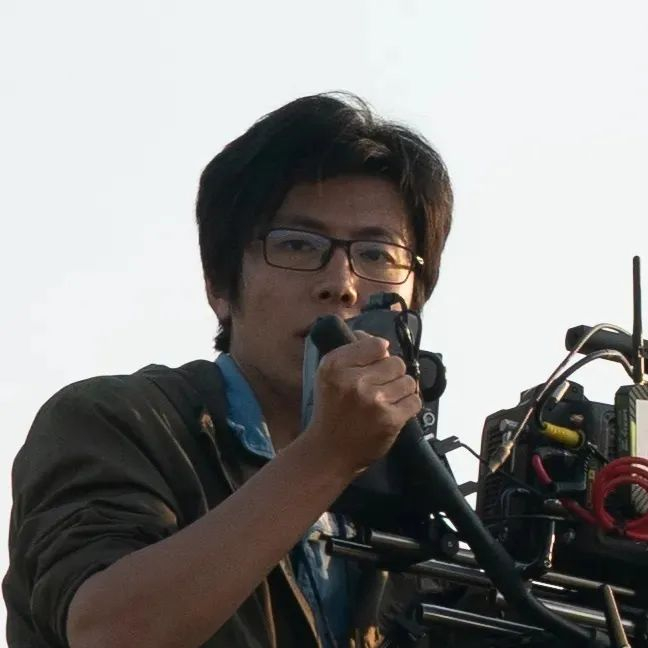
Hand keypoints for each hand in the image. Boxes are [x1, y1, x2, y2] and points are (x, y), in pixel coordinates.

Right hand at [304, 330, 421, 474]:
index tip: (372, 367)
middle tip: (379, 388)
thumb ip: (353, 352)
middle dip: (391, 374)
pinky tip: (394, 412)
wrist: (329, 451)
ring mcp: (374, 401)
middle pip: (396, 362)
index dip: (379, 355)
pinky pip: (415, 401)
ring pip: (408, 381)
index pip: (377, 344)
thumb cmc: (332, 409)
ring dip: (401, 390)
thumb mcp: (329, 375)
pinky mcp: (390, 419)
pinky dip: (407, 406)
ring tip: (386, 400)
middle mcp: (354, 381)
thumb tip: (381, 342)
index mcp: (335, 365)